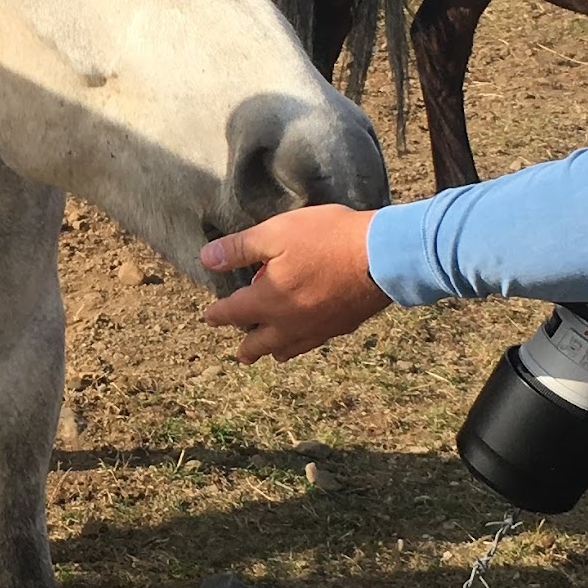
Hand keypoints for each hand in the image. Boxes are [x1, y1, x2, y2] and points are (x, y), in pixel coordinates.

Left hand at [200, 206, 389, 361]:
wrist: (381, 256)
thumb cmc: (327, 239)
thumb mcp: (275, 233)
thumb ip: (239, 248)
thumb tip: (206, 259)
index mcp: (267, 301)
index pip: (233, 312)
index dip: (218, 314)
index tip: (209, 317)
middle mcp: (289, 323)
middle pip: (259, 343)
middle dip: (246, 348)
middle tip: (240, 354)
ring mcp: (317, 329)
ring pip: (289, 349)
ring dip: (275, 351)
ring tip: (272, 353)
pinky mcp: (342, 327)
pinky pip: (314, 343)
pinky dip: (302, 344)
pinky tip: (307, 339)